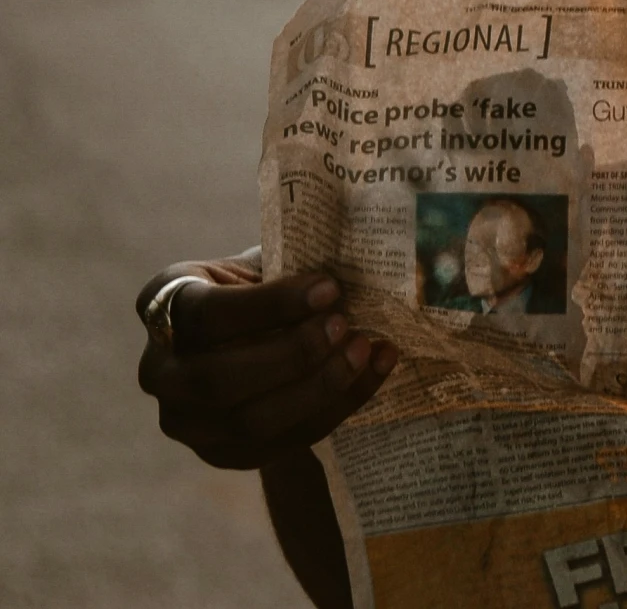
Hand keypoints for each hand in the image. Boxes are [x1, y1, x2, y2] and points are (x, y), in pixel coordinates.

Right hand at [137, 253, 398, 469]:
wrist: (255, 329)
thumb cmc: (263, 284)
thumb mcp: (264, 261)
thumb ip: (292, 264)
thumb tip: (355, 261)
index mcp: (162, 306)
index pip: (208, 314)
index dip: (270, 305)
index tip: (330, 288)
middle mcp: (160, 371)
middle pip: (219, 379)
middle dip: (292, 355)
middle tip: (345, 325)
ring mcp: (188, 422)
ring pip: (250, 422)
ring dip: (318, 387)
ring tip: (365, 348)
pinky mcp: (226, 455)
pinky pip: (284, 442)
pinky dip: (339, 406)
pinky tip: (377, 368)